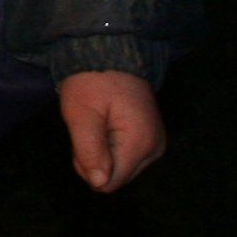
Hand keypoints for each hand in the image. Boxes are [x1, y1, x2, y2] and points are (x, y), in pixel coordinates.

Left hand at [58, 70, 165, 191]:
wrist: (110, 53)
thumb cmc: (92, 81)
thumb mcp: (80, 113)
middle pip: (115, 178)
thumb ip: (89, 149)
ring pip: (119, 170)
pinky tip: (107, 125)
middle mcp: (155, 149)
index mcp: (140, 143)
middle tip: (88, 127)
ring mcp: (155, 145)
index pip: (109, 182)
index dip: (88, 166)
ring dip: (101, 152)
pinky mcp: (151, 140)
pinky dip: (110, 146)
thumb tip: (99, 184)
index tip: (81, 138)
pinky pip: (125, 158)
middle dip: (94, 160)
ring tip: (97, 123)